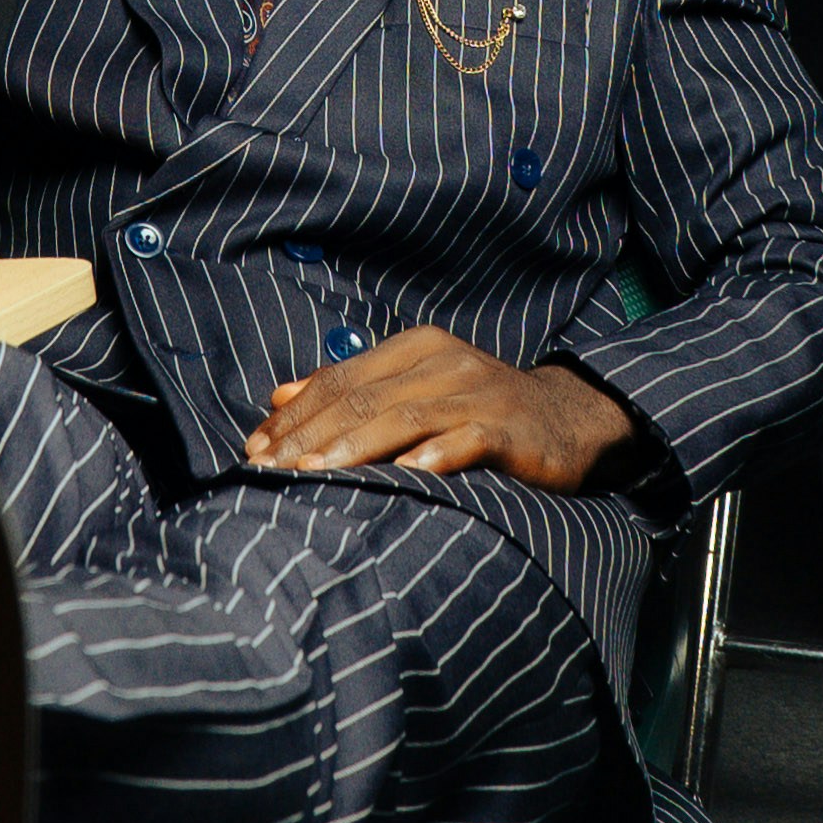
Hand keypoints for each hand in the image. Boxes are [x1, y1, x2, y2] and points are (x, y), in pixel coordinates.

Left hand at [242, 325, 635, 487]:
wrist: (568, 419)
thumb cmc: (478, 409)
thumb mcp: (414, 388)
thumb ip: (352, 389)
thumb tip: (279, 398)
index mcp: (414, 348)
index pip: (339, 379)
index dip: (293, 415)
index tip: (254, 450)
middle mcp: (443, 362)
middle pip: (361, 398)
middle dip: (308, 436)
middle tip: (267, 471)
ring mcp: (478, 393)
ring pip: (403, 417)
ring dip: (353, 447)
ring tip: (314, 474)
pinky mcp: (510, 428)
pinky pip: (466, 440)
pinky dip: (434, 455)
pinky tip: (406, 474)